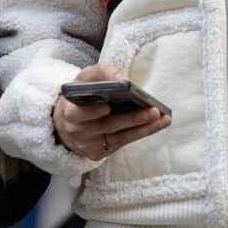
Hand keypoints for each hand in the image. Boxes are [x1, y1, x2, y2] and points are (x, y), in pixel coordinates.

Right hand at [51, 61, 170, 163]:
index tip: (107, 106)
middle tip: (152, 111)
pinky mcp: (97, 153)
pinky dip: (142, 132)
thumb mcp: (83, 80)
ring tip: (162, 117)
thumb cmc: (80, 97)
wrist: (65, 123)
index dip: (92, 111)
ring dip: (143, 127)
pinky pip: (123, 142)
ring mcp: (87, 144)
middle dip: (131, 119)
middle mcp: (76, 130)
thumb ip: (100, 73)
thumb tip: (122, 78)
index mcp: (68, 110)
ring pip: (119, 137)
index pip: (77, 112)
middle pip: (106, 125)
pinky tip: (158, 123)